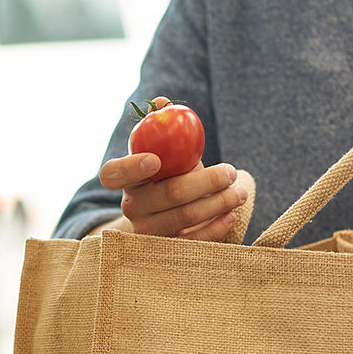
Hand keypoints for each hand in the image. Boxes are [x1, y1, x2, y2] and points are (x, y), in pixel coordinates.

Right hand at [95, 97, 247, 240]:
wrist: (162, 222)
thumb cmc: (166, 179)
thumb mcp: (164, 154)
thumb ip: (162, 128)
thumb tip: (163, 102)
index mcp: (125, 180)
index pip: (112, 174)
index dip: (131, 167)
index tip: (156, 160)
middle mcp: (132, 207)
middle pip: (168, 193)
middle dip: (205, 181)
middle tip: (230, 172)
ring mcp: (147, 232)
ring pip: (184, 216)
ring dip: (218, 203)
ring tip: (240, 192)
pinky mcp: (165, 251)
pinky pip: (192, 242)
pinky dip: (215, 228)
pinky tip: (231, 215)